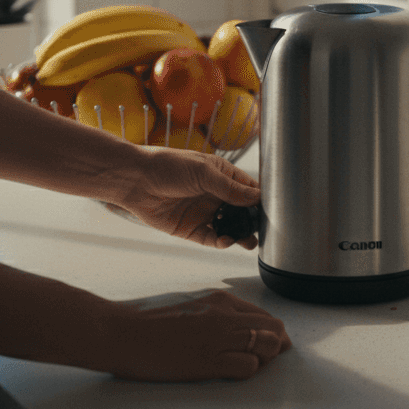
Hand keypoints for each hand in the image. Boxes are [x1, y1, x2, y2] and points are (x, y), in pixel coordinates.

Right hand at [103, 290, 290, 380]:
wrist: (120, 332)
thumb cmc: (146, 322)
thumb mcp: (188, 305)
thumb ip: (214, 312)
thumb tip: (232, 324)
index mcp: (219, 300)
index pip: (262, 315)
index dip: (271, 333)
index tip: (268, 345)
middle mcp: (224, 315)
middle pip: (273, 329)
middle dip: (275, 346)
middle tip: (265, 359)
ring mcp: (217, 337)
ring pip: (267, 346)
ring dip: (264, 360)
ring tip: (247, 366)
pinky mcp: (208, 360)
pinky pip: (247, 366)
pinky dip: (247, 372)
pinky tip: (231, 372)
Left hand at [106, 147, 261, 248]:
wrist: (136, 180)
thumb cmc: (168, 166)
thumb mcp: (204, 173)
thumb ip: (230, 188)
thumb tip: (256, 198)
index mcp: (222, 177)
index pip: (248, 190)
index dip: (260, 200)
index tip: (272, 210)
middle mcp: (215, 196)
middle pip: (242, 213)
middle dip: (253, 223)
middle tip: (262, 231)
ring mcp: (204, 213)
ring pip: (230, 228)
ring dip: (240, 235)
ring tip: (248, 242)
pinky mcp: (192, 229)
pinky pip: (212, 239)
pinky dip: (222, 242)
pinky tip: (226, 240)